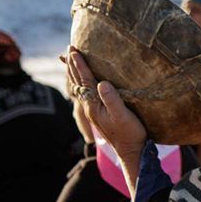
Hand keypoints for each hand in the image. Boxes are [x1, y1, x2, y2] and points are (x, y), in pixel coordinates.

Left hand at [65, 48, 147, 190]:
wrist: (130, 151)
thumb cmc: (130, 133)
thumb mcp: (123, 116)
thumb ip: (112, 99)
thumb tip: (101, 82)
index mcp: (94, 105)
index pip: (85, 80)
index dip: (80, 65)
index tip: (74, 51)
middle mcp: (90, 106)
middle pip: (78, 82)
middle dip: (73, 66)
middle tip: (69, 50)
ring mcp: (94, 110)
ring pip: (81, 87)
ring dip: (76, 73)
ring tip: (72, 62)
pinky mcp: (100, 113)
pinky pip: (87, 93)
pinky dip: (83, 83)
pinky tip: (87, 82)